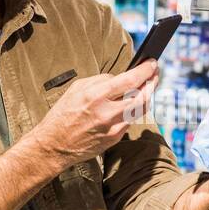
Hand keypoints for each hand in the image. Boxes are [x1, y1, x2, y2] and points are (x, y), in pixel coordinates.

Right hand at [30, 60, 157, 172]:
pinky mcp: (115, 138)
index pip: (130, 80)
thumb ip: (100, 81)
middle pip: (142, 96)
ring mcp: (113, 128)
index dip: (145, 70)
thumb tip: (119, 78)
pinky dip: (132, 110)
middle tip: (154, 74)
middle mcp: (107, 112)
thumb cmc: (62, 115)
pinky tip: (131, 103)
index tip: (152, 63)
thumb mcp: (76, 89)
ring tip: (146, 86)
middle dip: (152, 83)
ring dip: (146, 96)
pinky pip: (130, 120)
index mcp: (95, 96)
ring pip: (140, 109)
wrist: (54, 146)